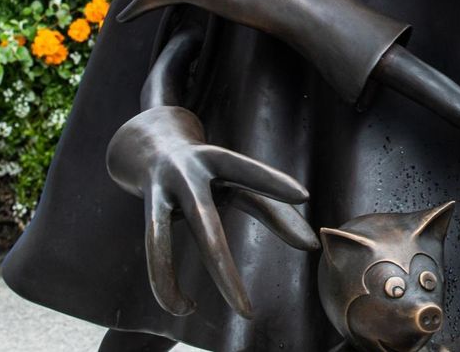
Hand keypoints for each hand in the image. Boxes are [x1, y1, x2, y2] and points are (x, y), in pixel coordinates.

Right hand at [106, 106, 318, 317]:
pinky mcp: (147, 208)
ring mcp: (163, 190)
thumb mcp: (237, 181)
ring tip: (188, 314)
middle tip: (245, 314)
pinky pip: (152, 247)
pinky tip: (182, 307)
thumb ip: (274, 209)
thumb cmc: (208, 172)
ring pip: (161, 241)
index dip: (273, 181)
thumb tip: (313, 246)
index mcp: (216, 159)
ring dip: (169, 281)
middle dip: (223, 271)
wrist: (148, 145)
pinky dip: (163, 279)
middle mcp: (187, 173)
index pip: (247, 171)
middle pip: (205, 225)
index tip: (304, 196)